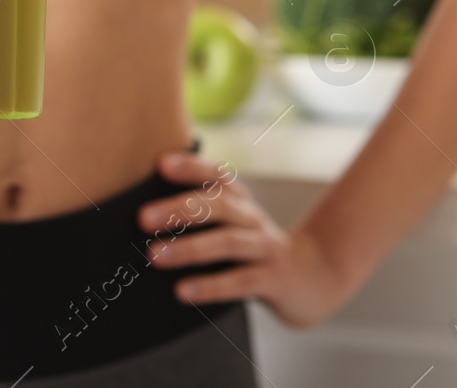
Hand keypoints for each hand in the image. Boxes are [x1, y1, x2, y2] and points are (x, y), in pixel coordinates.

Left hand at [138, 151, 353, 328]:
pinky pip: (241, 282)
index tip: (161, 164)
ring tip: (155, 255)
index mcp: (241, 202)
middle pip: (218, 205)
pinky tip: (183, 292)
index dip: (192, 167)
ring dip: (189, 248)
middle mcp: (253, 219)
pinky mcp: (274, 280)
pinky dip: (211, 286)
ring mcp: (266, 248)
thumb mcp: (233, 226)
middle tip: (142, 217)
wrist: (315, 278)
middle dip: (179, 209)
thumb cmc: (256, 250)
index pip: (218, 175)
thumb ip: (201, 216)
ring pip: (229, 242)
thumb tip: (141, 214)